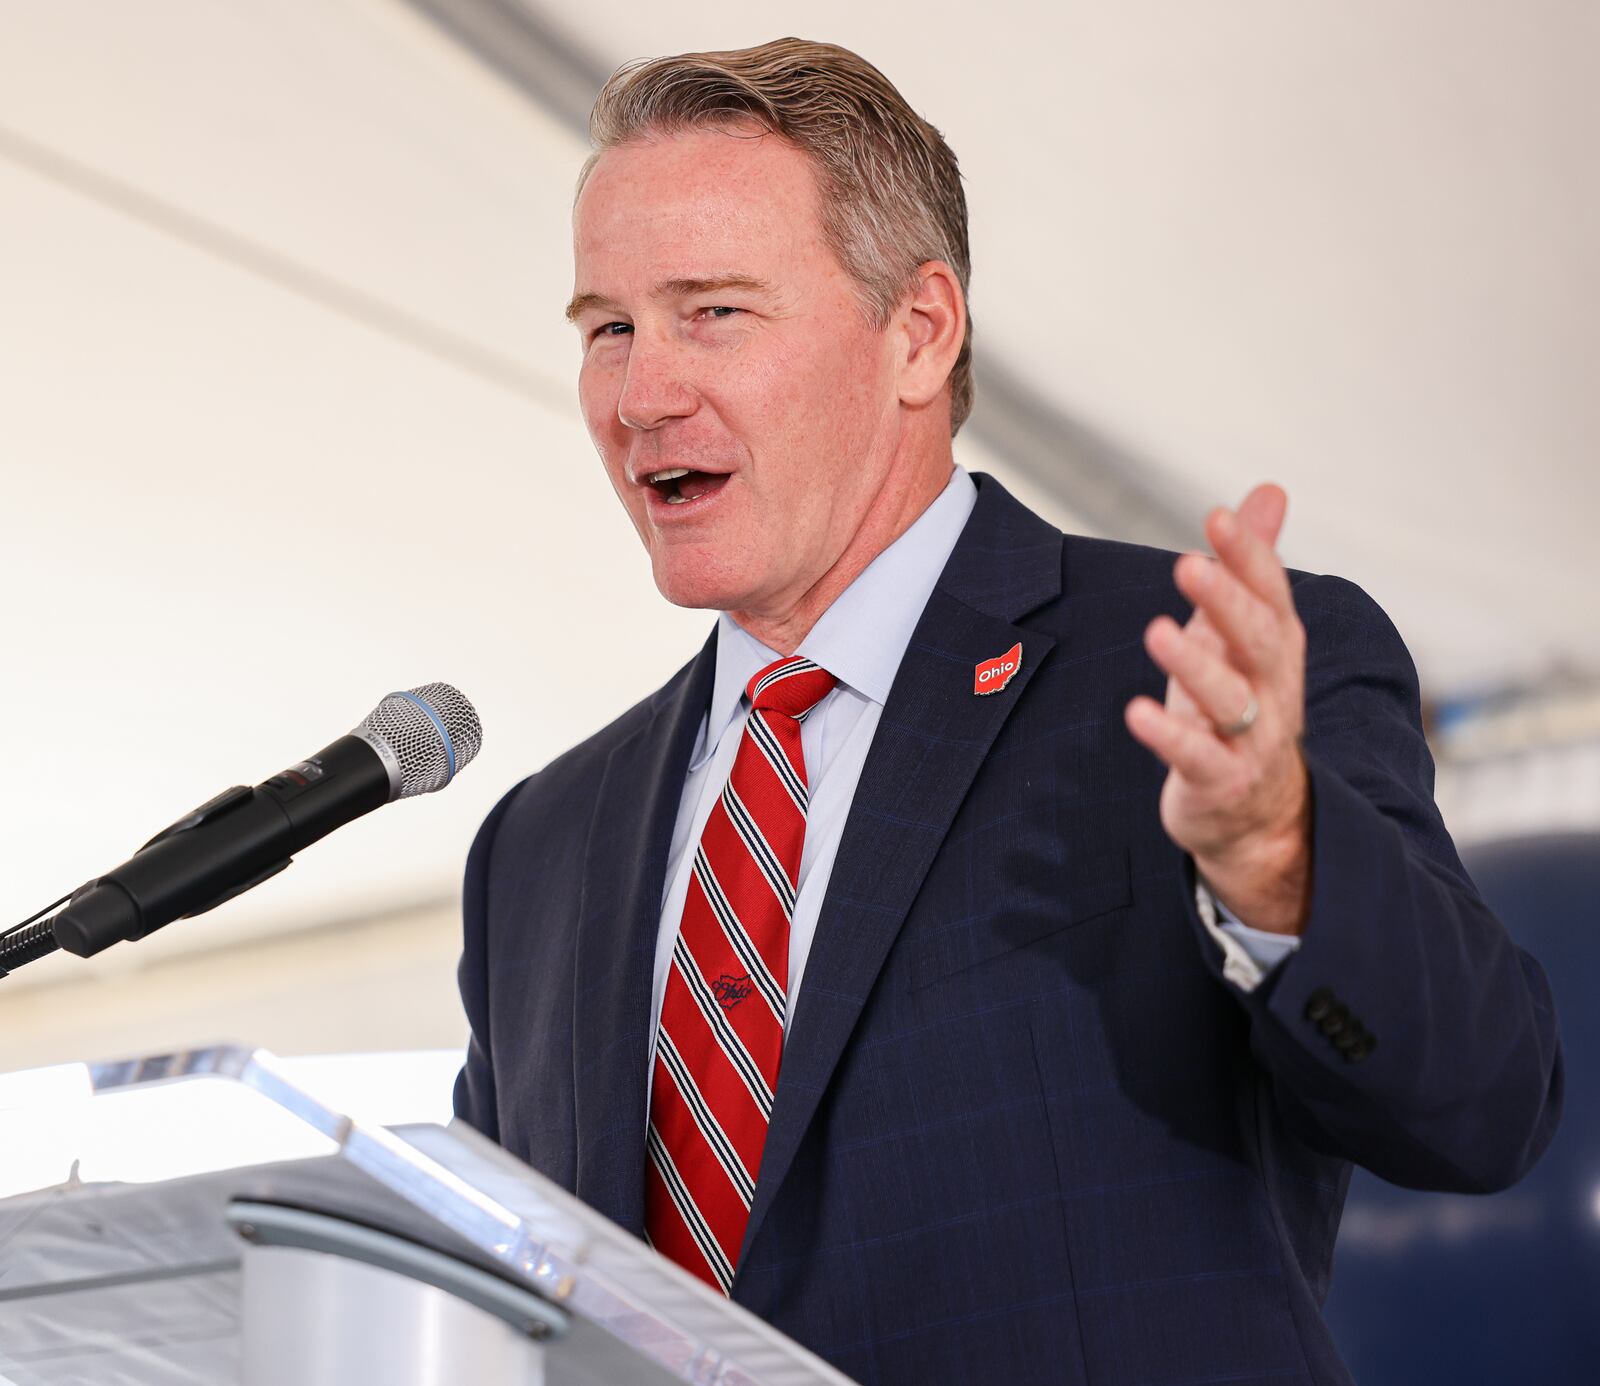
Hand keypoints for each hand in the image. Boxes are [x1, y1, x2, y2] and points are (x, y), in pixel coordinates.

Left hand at [1123, 484, 1311, 934]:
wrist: (1261, 814)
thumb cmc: (1242, 703)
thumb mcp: (1244, 633)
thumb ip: (1253, 565)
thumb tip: (1271, 490)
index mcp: (1277, 645)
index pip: (1270, 593)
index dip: (1248, 556)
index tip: (1217, 516)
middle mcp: (1273, 688)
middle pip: (1256, 639)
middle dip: (1226, 600)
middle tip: (1188, 563)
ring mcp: (1251, 738)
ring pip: (1229, 697)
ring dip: (1194, 665)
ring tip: (1157, 631)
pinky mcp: (1221, 781)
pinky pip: (1197, 758)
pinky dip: (1169, 737)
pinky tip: (1137, 713)